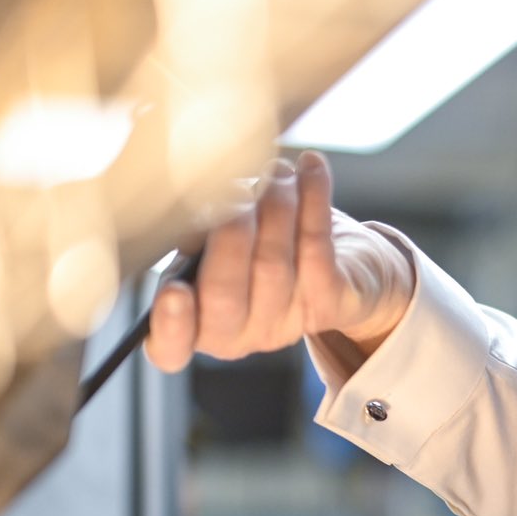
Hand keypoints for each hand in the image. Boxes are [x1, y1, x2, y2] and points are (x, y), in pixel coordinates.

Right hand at [144, 150, 413, 371]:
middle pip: (224, 295)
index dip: (170, 327)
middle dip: (227, 234)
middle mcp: (242, 332)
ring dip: (272, 205)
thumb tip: (200, 208)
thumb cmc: (263, 247)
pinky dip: (312, 197)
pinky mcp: (332, 301)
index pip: (172, 348)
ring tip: (274, 171)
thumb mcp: (218, 245)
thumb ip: (199, 237)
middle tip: (234, 191)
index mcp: (199, 323)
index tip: (173, 292)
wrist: (346, 263)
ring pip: (272, 263)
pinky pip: (316, 245)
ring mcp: (289, 322)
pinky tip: (310, 167)